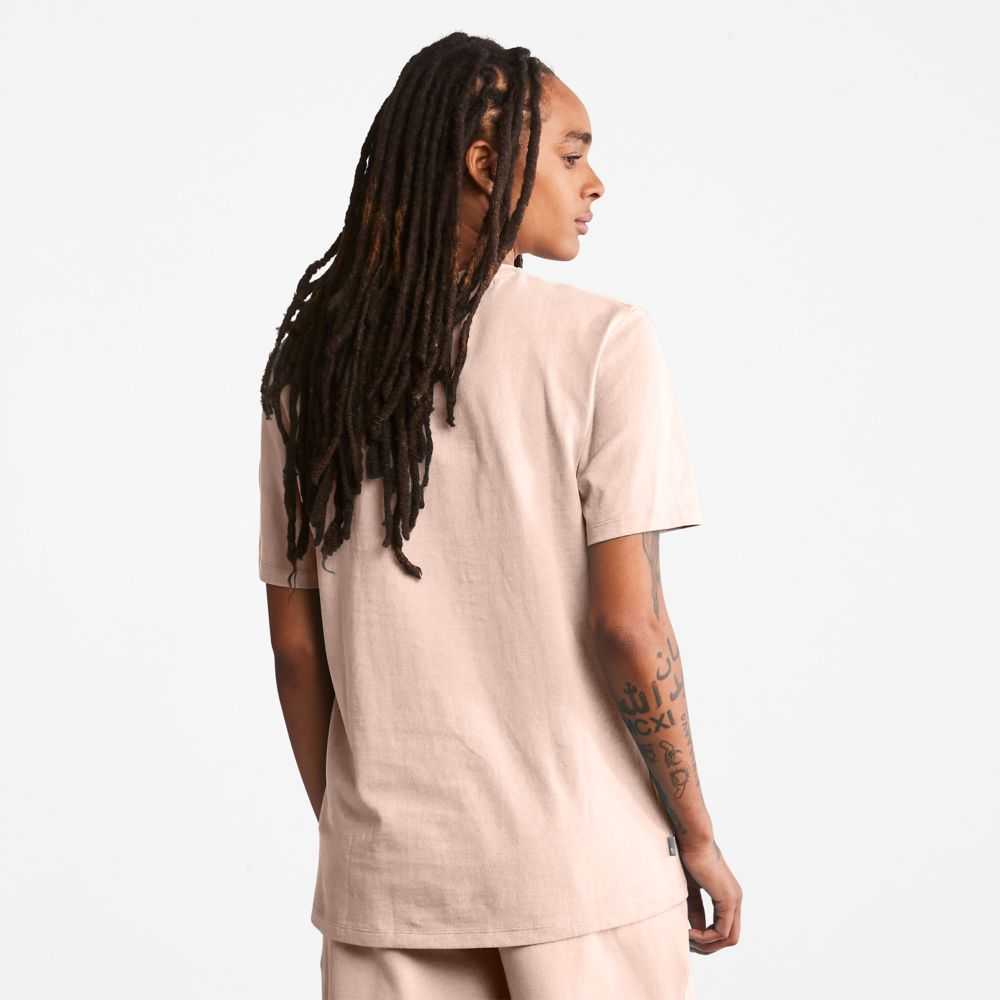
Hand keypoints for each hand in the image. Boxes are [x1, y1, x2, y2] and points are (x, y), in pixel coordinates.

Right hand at [680, 838, 741, 953]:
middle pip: (730, 938)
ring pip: (729, 938)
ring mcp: (734, 899)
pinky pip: (722, 931)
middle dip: (709, 947)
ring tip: (687, 939)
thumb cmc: (687, 855)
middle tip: (689, 945)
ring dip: (707, 944)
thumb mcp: (690, 888)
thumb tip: (696, 929)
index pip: (724, 928)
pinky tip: (690, 932)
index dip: (706, 938)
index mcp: (727, 894)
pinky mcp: (728, 899)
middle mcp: (735, 898)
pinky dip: (705, 937)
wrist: (692, 838)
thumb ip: (695, 908)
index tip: (687, 937)